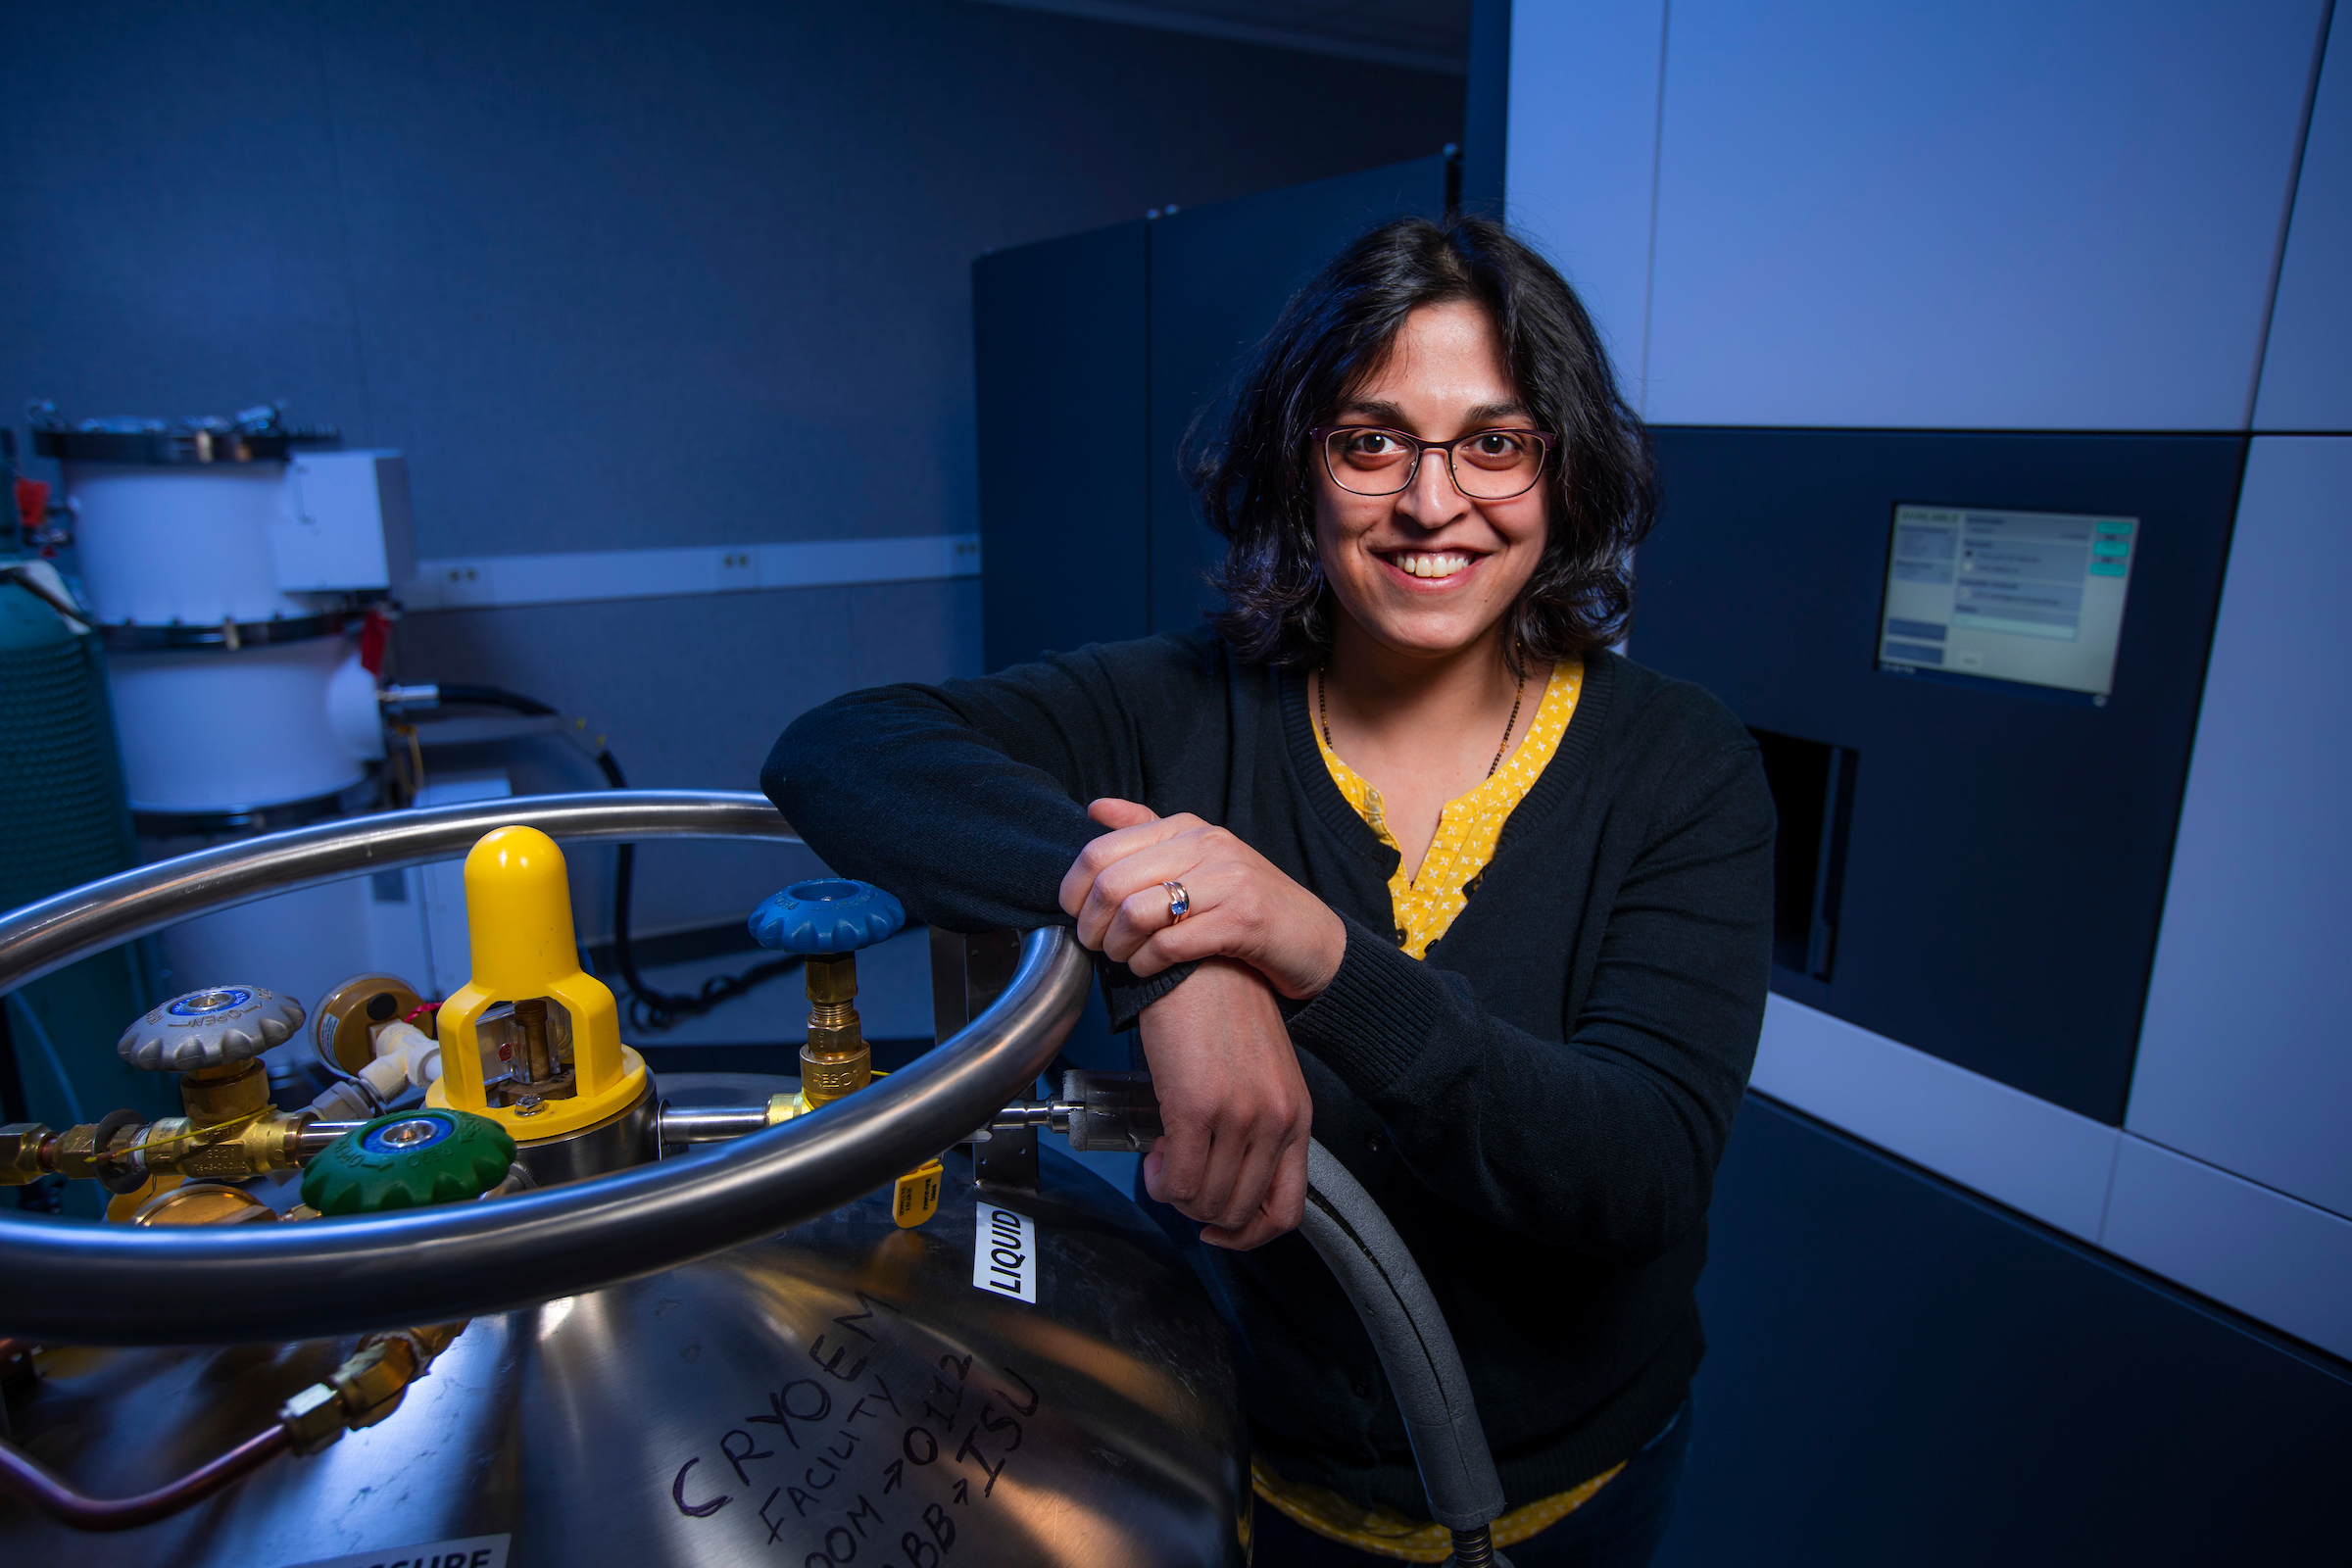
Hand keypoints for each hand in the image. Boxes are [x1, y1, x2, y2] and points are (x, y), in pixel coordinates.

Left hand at [1060, 798, 1346, 999]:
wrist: (1314, 939)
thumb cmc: (1247, 902)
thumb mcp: (1199, 855)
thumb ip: (1147, 830)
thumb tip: (1094, 809)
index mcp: (1186, 827)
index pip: (1100, 851)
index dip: (1074, 889)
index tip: (1075, 914)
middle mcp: (1206, 845)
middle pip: (1112, 884)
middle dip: (1091, 924)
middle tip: (1094, 945)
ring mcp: (1227, 881)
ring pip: (1137, 914)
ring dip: (1117, 948)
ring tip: (1122, 958)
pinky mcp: (1242, 921)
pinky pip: (1170, 944)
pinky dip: (1148, 964)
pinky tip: (1149, 969)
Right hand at [1135, 958, 1310, 1249]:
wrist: (1197, 967)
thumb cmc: (1221, 1013)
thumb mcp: (1259, 1075)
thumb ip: (1255, 1125)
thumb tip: (1222, 1174)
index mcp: (1296, 1116)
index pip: (1286, 1209)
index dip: (1250, 1233)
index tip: (1220, 1227)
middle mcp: (1275, 1121)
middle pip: (1239, 1212)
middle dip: (1201, 1211)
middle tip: (1181, 1181)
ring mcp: (1238, 1117)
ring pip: (1205, 1203)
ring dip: (1177, 1195)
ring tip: (1165, 1163)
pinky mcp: (1196, 1107)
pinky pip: (1177, 1181)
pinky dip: (1161, 1180)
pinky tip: (1156, 1155)